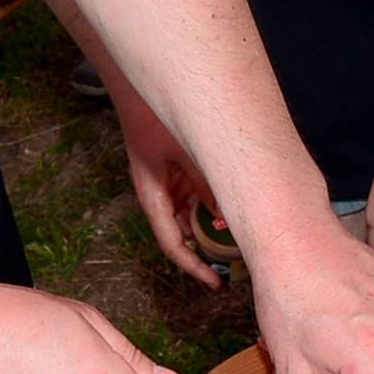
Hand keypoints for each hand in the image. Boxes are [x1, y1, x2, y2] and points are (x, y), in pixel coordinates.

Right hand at [117, 91, 220, 288]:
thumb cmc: (156, 119)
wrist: (138, 91)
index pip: (173, 245)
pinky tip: (225, 207)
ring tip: (235, 236)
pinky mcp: (169, 172)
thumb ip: (206, 186)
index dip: (194, 268)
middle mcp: (155, 196)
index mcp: (152, 198)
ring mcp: (162, 184)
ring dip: (207, 227)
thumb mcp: (188, 155)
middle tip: (233, 263)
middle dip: (205, 250)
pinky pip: (188, 197)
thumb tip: (224, 216)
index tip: (215, 282)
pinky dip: (206, 206)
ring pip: (186, 217)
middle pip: (180, 235)